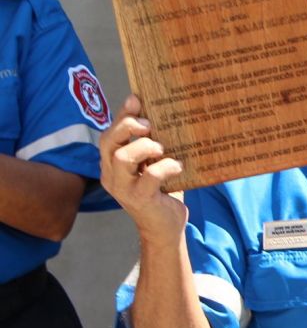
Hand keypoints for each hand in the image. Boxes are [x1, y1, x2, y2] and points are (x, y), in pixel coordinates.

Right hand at [99, 94, 185, 240]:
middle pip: (108, 142)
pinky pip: (149, 176)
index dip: (121, 115)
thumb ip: (150, 143)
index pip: (109, 134)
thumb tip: (157, 113)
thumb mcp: (153, 163)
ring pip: (122, 157)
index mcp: (112, 164)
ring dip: (144, 147)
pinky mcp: (140, 199)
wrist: (166, 227)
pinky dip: (166, 167)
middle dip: (127, 126)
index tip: (136, 99)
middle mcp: (111, 175)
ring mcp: (123, 188)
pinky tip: (178, 166)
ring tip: (162, 148)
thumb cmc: (161, 190)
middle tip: (149, 126)